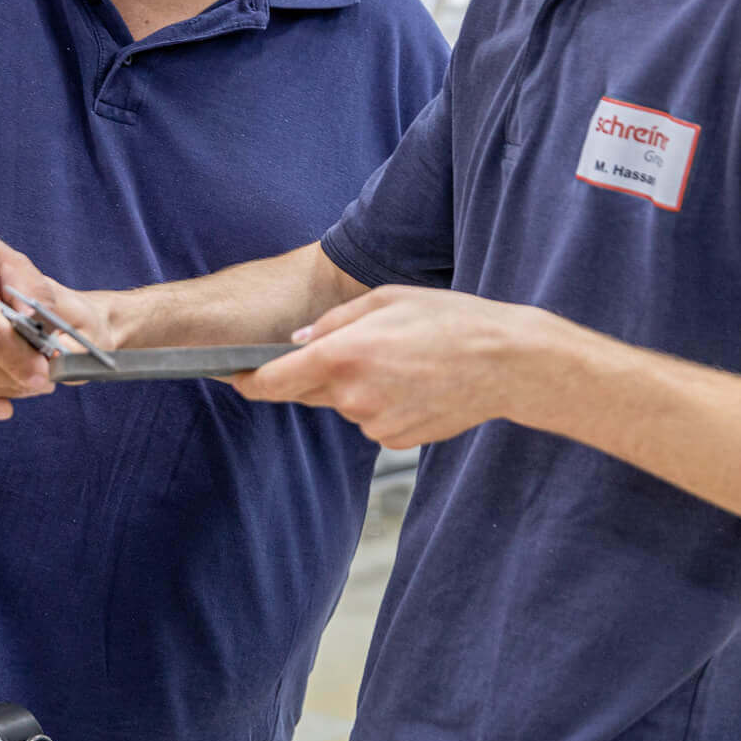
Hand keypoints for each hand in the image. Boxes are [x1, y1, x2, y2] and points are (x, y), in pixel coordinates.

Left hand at [233, 286, 564, 446]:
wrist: (504, 362)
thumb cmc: (448, 320)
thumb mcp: (385, 300)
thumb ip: (333, 322)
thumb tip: (297, 342)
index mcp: (342, 355)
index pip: (274, 381)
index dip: (250, 381)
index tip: (236, 377)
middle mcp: (351, 395)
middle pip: (307, 392)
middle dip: (315, 373)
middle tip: (357, 350)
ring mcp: (373, 422)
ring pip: (344, 405)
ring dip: (356, 387)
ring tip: (402, 362)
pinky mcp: (395, 440)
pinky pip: (372, 420)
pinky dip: (382, 404)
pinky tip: (414, 384)